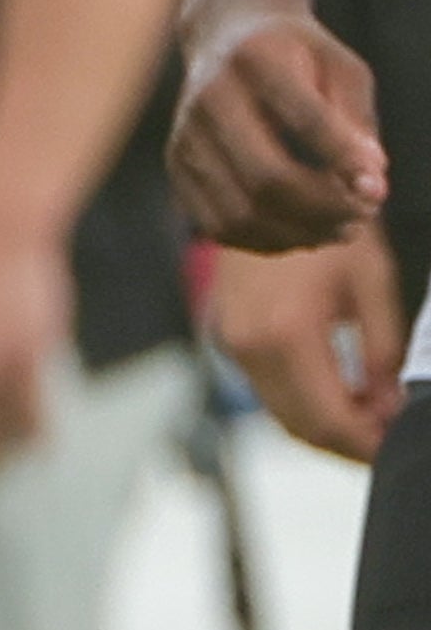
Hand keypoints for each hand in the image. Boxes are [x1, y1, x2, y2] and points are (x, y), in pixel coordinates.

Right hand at [173, 10, 391, 252]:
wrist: (225, 35)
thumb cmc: (298, 56)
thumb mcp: (341, 68)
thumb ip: (357, 121)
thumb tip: (368, 183)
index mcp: (255, 59)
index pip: (305, 120)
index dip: (346, 163)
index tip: (379, 191)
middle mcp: (209, 96)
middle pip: (267, 178)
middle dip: (325, 210)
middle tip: (361, 216)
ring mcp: (185, 134)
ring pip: (241, 213)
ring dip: (300, 233)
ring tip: (337, 228)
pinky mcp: (176, 165)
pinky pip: (220, 226)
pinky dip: (267, 240)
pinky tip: (299, 229)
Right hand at [209, 233, 405, 464]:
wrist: (263, 184)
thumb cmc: (325, 225)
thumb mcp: (372, 283)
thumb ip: (384, 353)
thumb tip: (393, 408)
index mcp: (284, 332)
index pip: (329, 421)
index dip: (370, 445)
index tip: (404, 444)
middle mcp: (246, 344)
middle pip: (301, 427)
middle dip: (351, 442)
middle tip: (394, 436)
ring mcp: (230, 341)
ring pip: (282, 413)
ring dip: (329, 424)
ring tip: (376, 415)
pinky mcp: (226, 335)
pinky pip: (268, 389)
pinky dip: (306, 403)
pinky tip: (343, 391)